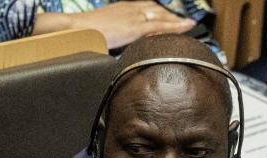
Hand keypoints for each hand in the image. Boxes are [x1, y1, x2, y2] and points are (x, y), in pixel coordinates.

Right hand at [34, 2, 195, 49]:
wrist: (76, 29)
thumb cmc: (86, 32)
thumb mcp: (107, 28)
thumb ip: (119, 32)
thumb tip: (123, 42)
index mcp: (124, 7)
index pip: (149, 6)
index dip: (163, 10)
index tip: (174, 14)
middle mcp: (131, 8)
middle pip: (158, 9)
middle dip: (172, 14)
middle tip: (186, 20)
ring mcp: (134, 16)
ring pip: (162, 16)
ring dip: (177, 20)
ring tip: (191, 24)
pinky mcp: (135, 27)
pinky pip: (160, 26)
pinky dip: (176, 26)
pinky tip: (187, 27)